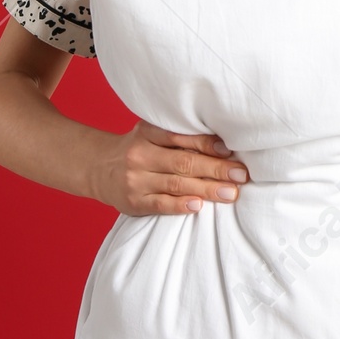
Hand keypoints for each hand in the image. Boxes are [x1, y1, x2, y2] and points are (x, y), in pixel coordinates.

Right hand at [87, 121, 249, 215]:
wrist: (98, 167)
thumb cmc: (138, 149)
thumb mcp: (152, 134)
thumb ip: (179, 136)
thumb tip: (224, 145)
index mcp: (148, 132)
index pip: (181, 137)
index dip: (207, 143)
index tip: (231, 150)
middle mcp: (141, 154)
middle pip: (184, 162)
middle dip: (216, 169)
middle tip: (241, 175)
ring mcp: (136, 179)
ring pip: (176, 184)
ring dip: (207, 189)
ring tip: (230, 193)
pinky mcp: (133, 201)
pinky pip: (159, 204)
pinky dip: (180, 205)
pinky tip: (198, 206)